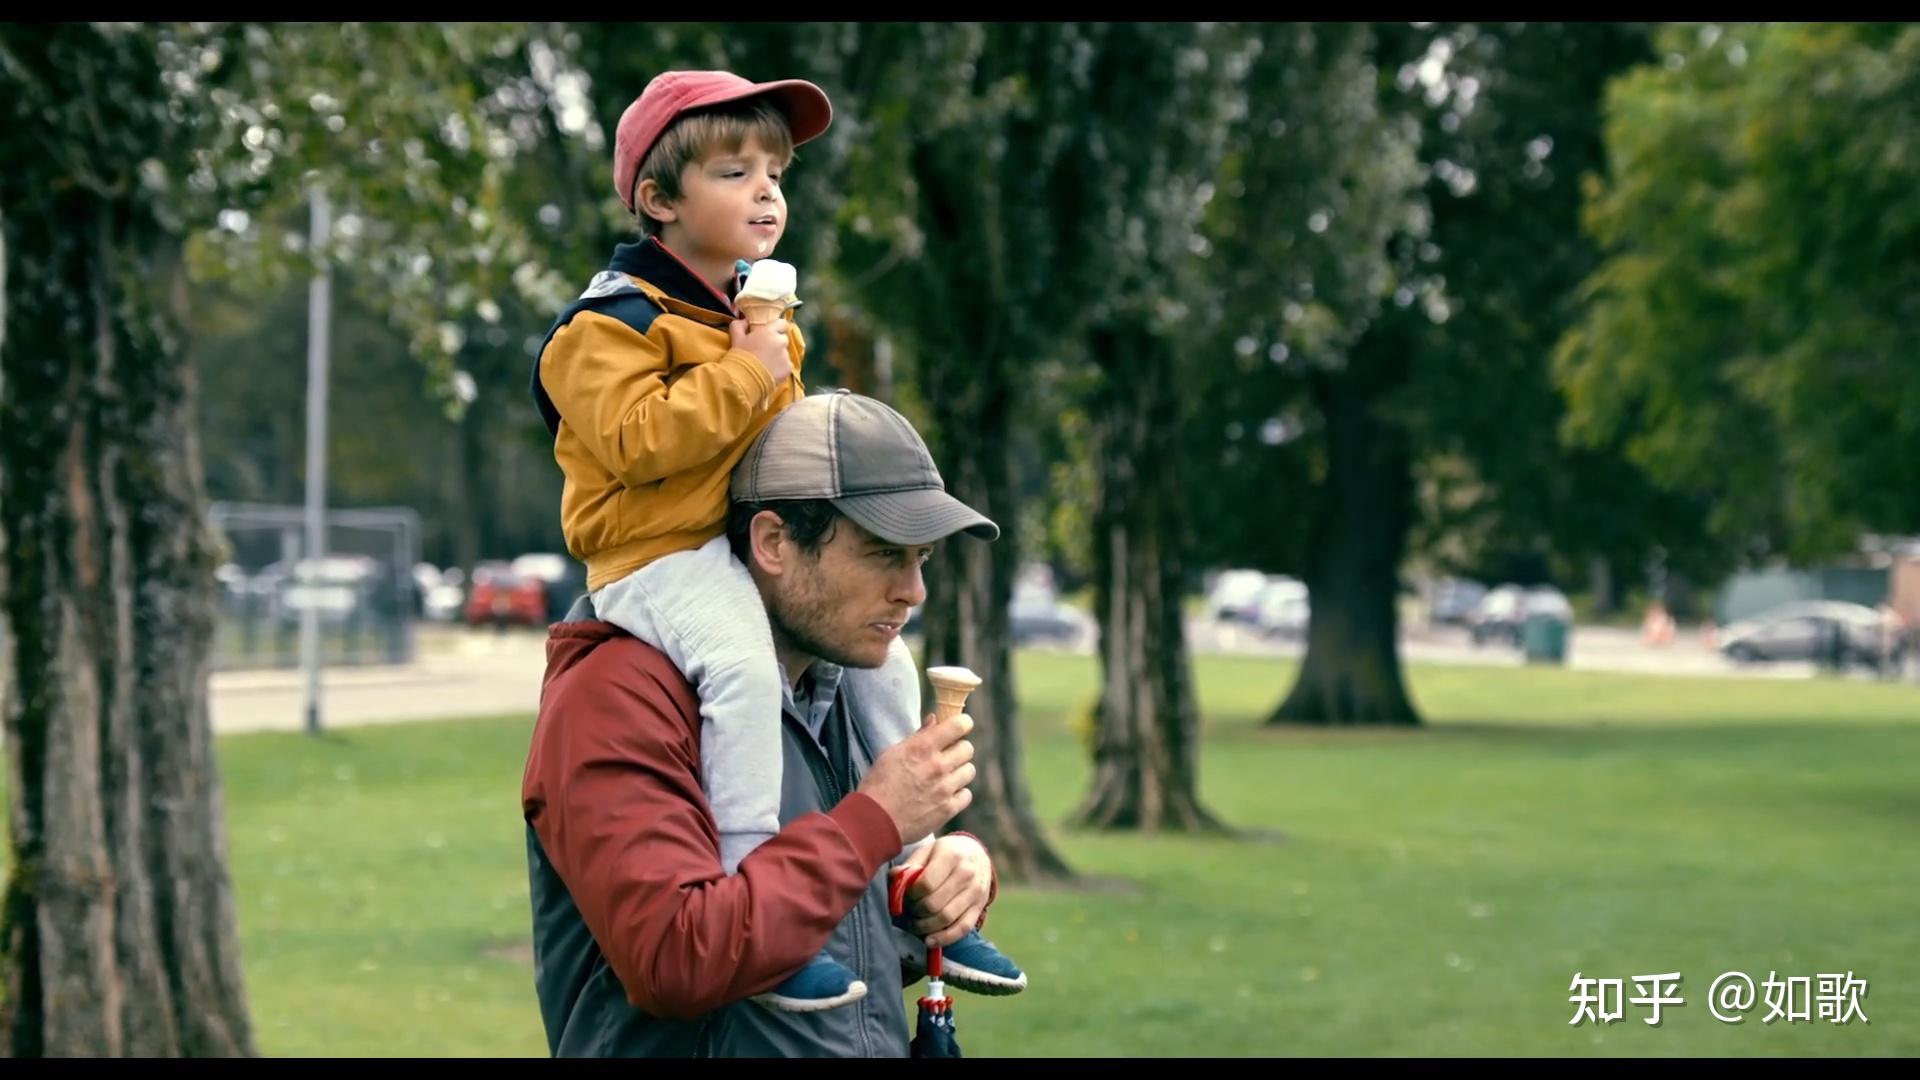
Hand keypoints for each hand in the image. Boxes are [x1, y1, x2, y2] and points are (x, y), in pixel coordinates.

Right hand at [729, 318, 792, 384]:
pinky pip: (787, 365)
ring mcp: (786, 355)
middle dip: (776, 343)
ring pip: (785, 353)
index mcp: (769, 331)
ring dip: (778, 356)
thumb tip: (745, 321)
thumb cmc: (740, 356)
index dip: (777, 328)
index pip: (782, 323)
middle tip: (765, 351)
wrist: (745, 378)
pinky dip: (780, 368)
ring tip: (766, 364)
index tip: (770, 334)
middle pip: (783, 339)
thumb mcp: (736, 338)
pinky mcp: (788, 368)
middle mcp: (780, 341)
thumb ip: (739, 325)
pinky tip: (770, 371)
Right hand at [855, 712, 974, 846]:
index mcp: (922, 748)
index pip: (958, 725)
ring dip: (959, 772)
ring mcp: (944, 789)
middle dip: (959, 750)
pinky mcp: (948, 809)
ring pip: (969, 771)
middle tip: (947, 756)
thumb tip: (935, 720)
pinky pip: (966, 794)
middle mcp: (937, 766)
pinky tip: (944, 795)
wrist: (874, 822)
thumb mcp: (891, 753)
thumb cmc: (878, 785)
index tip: (960, 726)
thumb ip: (917, 736)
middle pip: (968, 748)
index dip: (962, 724)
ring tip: (944, 778)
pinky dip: (958, 794)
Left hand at [900, 835, 992, 947]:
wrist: (977, 853)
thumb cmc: (946, 852)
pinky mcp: (979, 907)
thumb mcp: (929, 850)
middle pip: (934, 904)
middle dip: (915, 912)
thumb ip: (911, 864)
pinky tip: (929, 941)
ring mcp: (975, 892)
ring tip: (914, 924)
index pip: (925, 884)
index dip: (910, 895)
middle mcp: (966, 874)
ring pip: (946, 919)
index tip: (904, 896)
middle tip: (907, 911)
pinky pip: (962, 928)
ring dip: (925, 927)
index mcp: (951, 856)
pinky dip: (944, 938)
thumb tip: (894, 878)